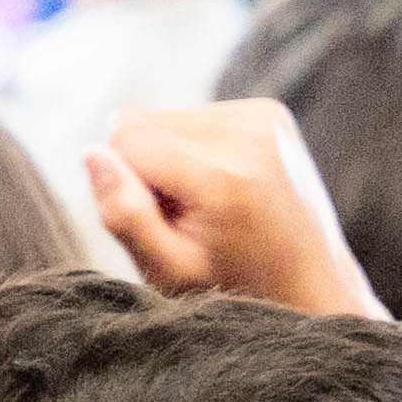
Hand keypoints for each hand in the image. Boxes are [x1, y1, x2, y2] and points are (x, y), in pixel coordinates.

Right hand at [81, 96, 377, 317]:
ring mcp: (266, 117)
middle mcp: (251, 133)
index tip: (163, 223)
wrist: (310, 286)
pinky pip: (193, 117)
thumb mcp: (168, 271)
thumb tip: (91, 152)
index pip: (123, 138)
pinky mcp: (270, 113)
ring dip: (170, 160)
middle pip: (140, 122)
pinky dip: (194, 151)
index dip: (127, 185)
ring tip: (208, 206)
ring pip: (163, 118)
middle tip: (187, 218)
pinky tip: (223, 188)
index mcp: (225, 174)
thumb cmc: (234, 288)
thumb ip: (123, 214)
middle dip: (147, 169)